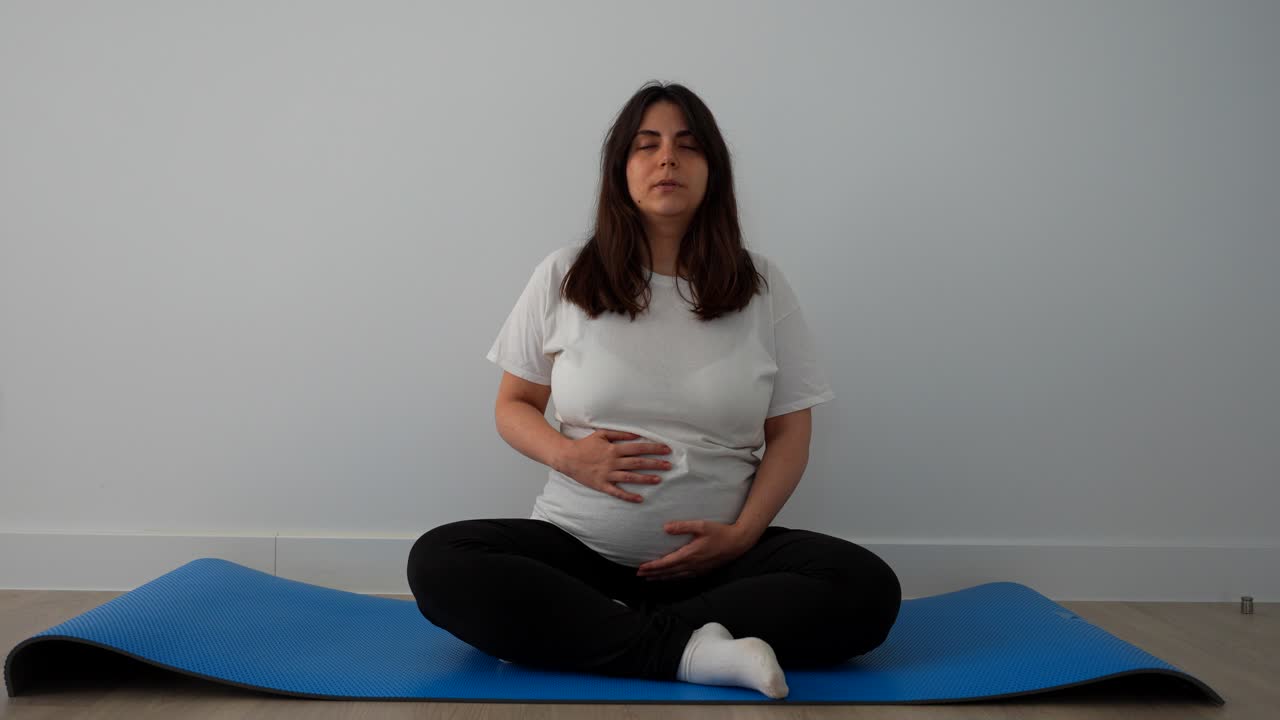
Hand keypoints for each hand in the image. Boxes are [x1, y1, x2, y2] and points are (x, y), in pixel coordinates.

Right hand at [557, 429, 672, 502]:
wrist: (567, 458)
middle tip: (669, 465)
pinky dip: (629, 496)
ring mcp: (607, 475)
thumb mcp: (601, 434)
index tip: (666, 450)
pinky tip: (640, 499)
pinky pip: (617, 492)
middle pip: (638, 463)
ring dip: (645, 479)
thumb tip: (636, 435)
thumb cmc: (585, 445)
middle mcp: (613, 462)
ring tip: (659, 480)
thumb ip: (620, 434)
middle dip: (655, 464)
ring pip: (630, 477)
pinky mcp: (602, 485)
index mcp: (614, 449)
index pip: (638, 448)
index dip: (653, 448)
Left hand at [636, 520, 751, 580]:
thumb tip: (665, 528)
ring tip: (650, 578)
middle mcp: (692, 565)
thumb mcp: (701, 525)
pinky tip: (670, 577)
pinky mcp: (703, 570)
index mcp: (689, 554)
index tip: (640, 568)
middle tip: (639, 575)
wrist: (738, 543)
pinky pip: (684, 577)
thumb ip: (683, 526)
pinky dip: (673, 578)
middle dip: (653, 574)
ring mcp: (698, 569)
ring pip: (675, 576)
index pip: (666, 563)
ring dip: (662, 577)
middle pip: (668, 572)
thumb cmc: (720, 532)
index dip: (652, 566)